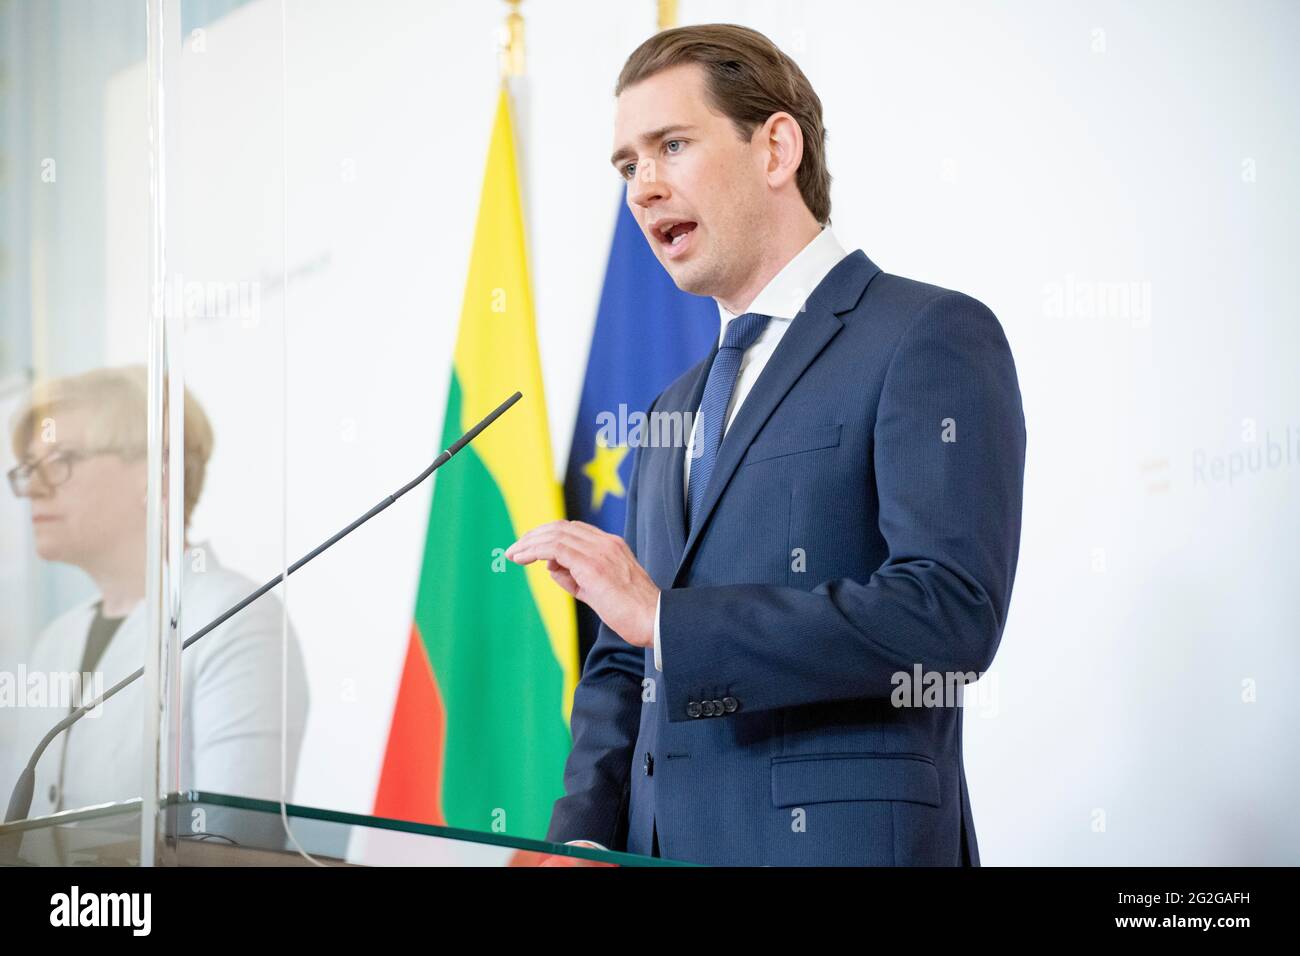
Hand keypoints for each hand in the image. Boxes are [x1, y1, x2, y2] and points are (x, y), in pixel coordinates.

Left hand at [505, 520, 658, 648]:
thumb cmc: (631, 612)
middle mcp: (605, 543)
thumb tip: (551, 566)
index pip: (573, 530)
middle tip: (514, 550)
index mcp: (611, 546)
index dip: (548, 535)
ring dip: (529, 543)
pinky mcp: (591, 564)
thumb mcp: (598, 591)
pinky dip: (534, 550)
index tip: (529, 548)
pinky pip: (555, 548)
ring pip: (555, 534)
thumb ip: (574, 577)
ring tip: (513, 554)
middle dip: (534, 536)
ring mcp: (600, 551)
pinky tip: (522, 558)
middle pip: (560, 527)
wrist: (654, 619)